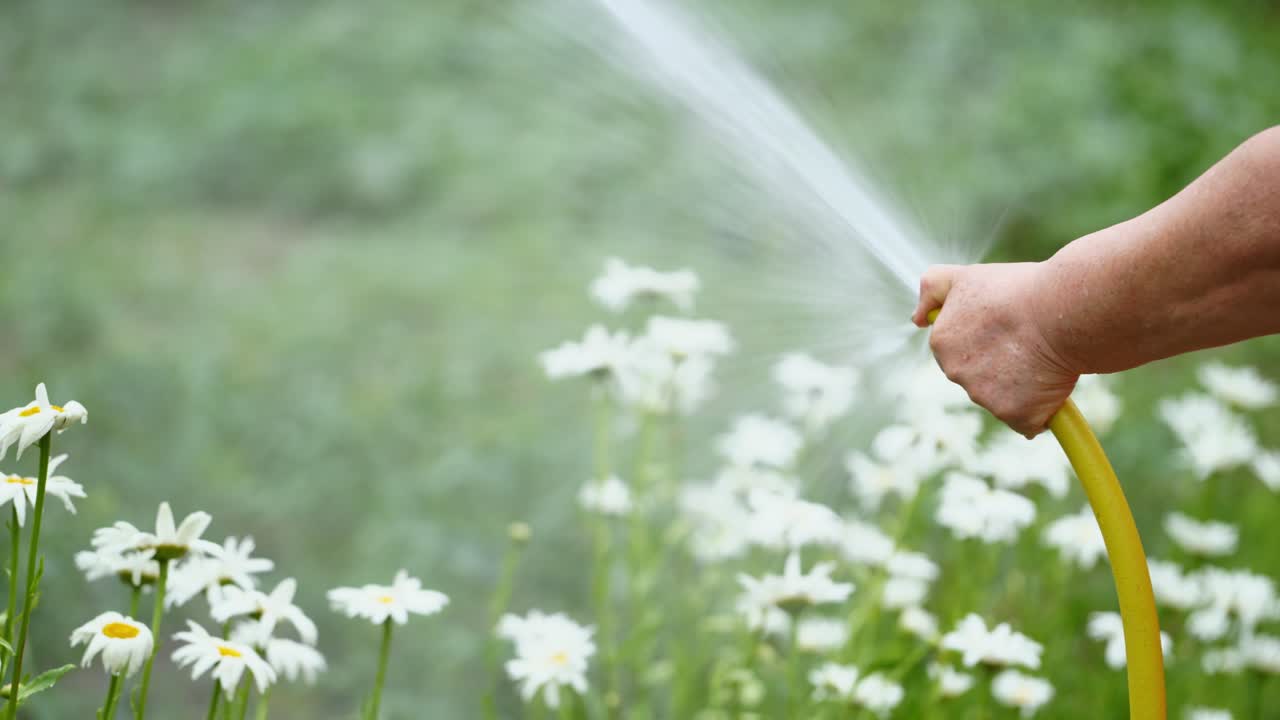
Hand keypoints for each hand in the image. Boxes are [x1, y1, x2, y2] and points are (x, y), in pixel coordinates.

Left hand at [911, 262, 1078, 437]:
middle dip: (1002, 365)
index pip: (961, 351)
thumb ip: (933, 289)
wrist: (1062, 310)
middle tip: (1028, 341)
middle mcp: (956, 373)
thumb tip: (917, 318)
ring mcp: (983, 397)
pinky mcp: (1014, 415)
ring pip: (1004, 399)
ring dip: (1024, 386)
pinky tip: (1054, 382)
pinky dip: (1043, 408)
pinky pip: (1028, 420)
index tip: (1007, 327)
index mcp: (942, 342)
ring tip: (1044, 356)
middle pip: (980, 377)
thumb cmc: (1019, 289)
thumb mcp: (966, 277)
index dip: (988, 340)